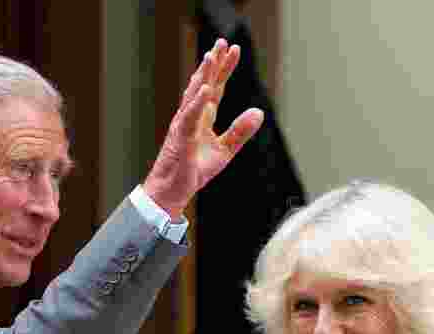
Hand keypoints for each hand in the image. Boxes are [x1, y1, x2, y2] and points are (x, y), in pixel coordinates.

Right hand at [143, 38, 264, 218]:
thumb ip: (240, 131)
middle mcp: (192, 115)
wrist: (173, 190)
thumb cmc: (194, 170)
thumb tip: (259, 112)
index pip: (216, 87)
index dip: (224, 68)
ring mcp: (184, 124)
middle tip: (222, 42)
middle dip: (214, 63)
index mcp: (203, 117)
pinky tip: (206, 88)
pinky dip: (198, 102)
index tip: (234, 49)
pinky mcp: (180, 137)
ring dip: (203, 75)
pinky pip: (189, 116)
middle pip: (204, 83)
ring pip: (194, 94)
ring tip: (212, 56)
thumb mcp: (225, 151)